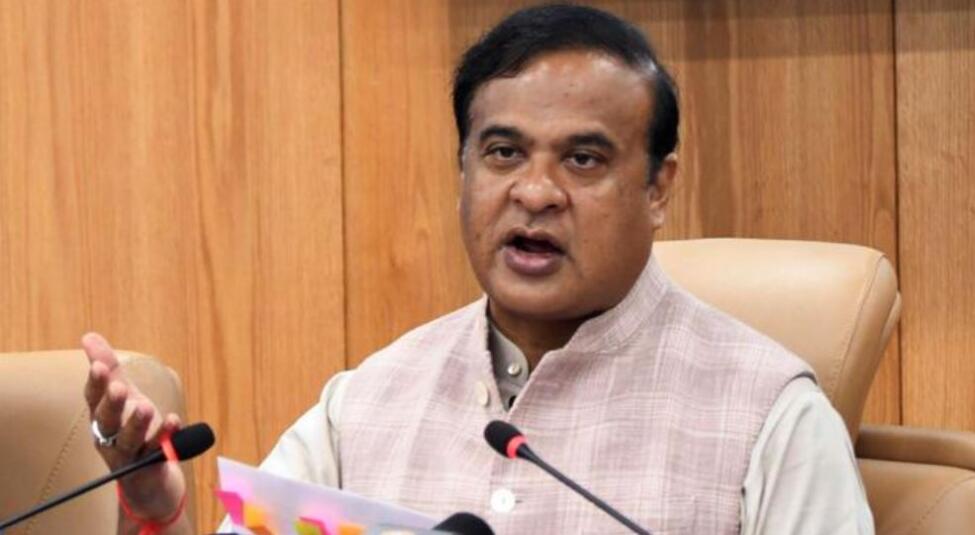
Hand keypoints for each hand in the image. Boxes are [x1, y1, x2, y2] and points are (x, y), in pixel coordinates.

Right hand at [82, 332, 185, 520]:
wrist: (148, 477)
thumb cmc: (131, 428)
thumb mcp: (123, 395)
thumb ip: (108, 368)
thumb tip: (88, 336)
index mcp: (102, 416)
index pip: (93, 398)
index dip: (95, 383)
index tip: (98, 366)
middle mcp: (110, 437)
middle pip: (107, 421)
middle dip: (112, 404)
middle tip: (120, 388)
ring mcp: (129, 454)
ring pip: (129, 440)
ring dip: (137, 424)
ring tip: (148, 408)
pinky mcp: (150, 466)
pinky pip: (157, 452)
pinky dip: (166, 437)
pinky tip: (175, 421)